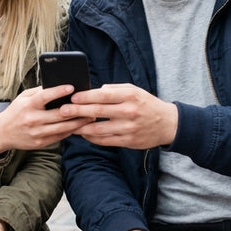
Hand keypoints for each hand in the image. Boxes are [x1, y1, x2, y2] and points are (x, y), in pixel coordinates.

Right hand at [0, 85, 91, 153]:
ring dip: (79, 122)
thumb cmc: (16, 111)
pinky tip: (80, 126)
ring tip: (90, 117)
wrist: (2, 133)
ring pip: (63, 127)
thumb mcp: (23, 98)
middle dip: (77, 110)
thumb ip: (40, 92)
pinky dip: (71, 130)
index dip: (58, 91)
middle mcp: (33, 119)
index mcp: (28, 105)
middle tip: (90, 105)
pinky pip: (60, 136)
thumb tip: (59, 85)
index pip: (45, 96)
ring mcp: (37, 133)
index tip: (72, 87)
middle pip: (59, 114)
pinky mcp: (41, 143)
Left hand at [60, 84, 177, 149]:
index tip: (72, 97)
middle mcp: (129, 112)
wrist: (168, 124)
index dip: (85, 96)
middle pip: (97, 112)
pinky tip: (84, 134)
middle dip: (77, 111)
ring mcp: (129, 129)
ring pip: (99, 130)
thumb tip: (94, 90)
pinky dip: (92, 138)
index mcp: (130, 96)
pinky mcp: (129, 142)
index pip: (102, 95)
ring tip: (70, 125)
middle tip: (63, 111)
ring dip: (81, 128)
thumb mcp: (134, 90)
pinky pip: (105, 141)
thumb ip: (114, 89)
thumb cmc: (147, 104)